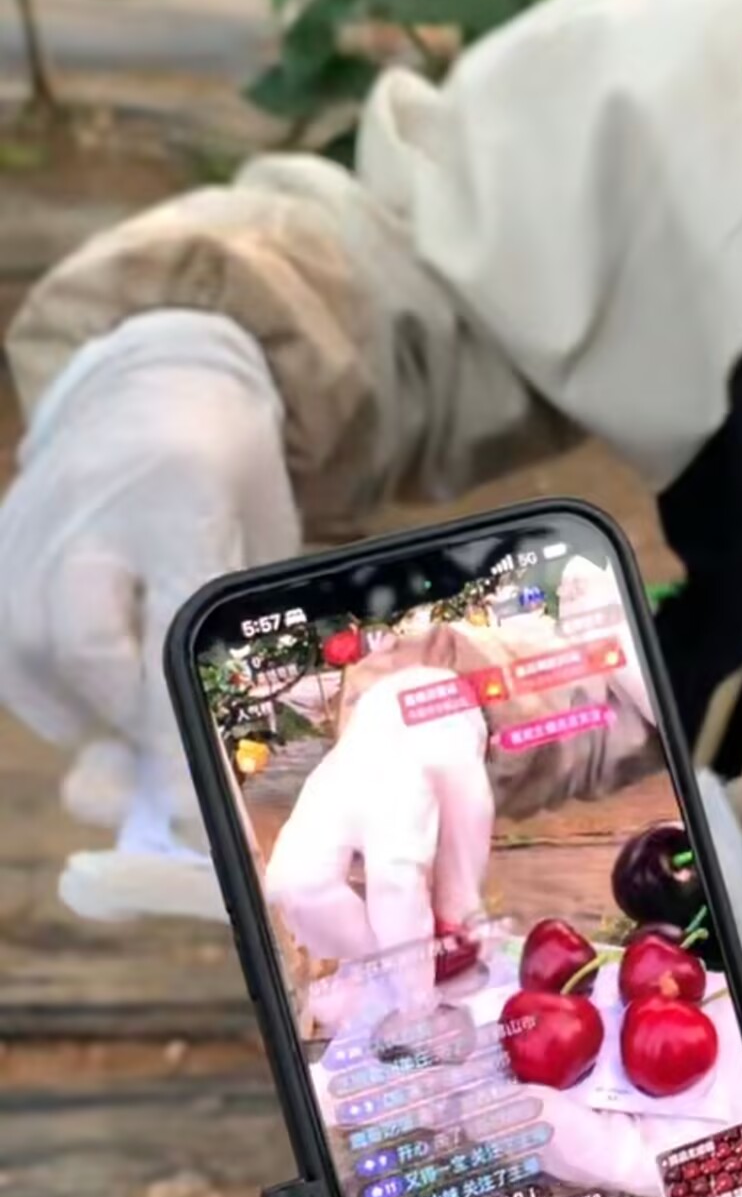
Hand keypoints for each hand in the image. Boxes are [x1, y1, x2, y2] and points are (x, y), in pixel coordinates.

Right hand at [0, 312, 299, 839]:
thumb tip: (204, 780)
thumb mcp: (261, 545)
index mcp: (179, 503)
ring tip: (146, 712)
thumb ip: (237, 647)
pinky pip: (17, 669)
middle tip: (175, 765)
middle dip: (133, 730)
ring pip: (42, 673)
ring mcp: (25, 542)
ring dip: (98, 718)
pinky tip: (104, 685)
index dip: (176, 728)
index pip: (171, 632)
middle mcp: (86, 521)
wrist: (148, 394)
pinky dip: (63, 699)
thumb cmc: (228, 484)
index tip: (190, 802)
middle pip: (90, 659)